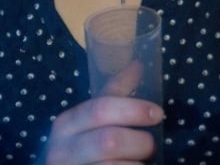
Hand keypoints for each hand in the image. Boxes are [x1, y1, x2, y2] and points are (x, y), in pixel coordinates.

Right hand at [36, 95, 163, 164]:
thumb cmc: (80, 144)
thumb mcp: (89, 118)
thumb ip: (113, 93)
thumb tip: (138, 64)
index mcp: (67, 123)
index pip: (101, 108)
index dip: (134, 109)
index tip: (157, 113)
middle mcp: (62, 150)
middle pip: (110, 140)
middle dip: (139, 142)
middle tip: (151, 145)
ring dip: (136, 163)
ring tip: (142, 161)